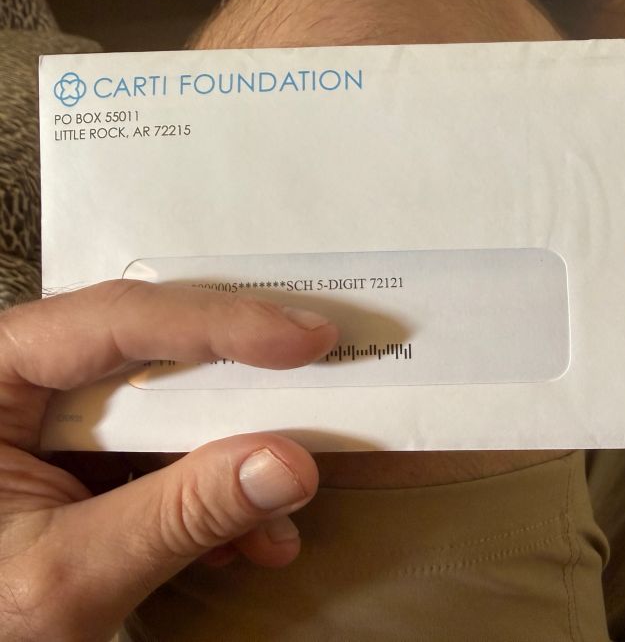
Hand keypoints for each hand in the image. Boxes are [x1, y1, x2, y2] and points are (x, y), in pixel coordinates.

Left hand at [0, 280, 337, 640]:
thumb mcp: (70, 575)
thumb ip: (178, 516)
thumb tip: (289, 466)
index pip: (114, 321)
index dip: (222, 324)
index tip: (307, 338)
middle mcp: (20, 378)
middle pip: (152, 351)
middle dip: (241, 388)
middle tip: (322, 377)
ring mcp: (50, 419)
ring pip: (167, 406)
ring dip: (233, 460)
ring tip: (278, 516)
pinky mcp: (80, 457)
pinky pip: (162, 451)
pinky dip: (210, 496)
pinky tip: (242, 542)